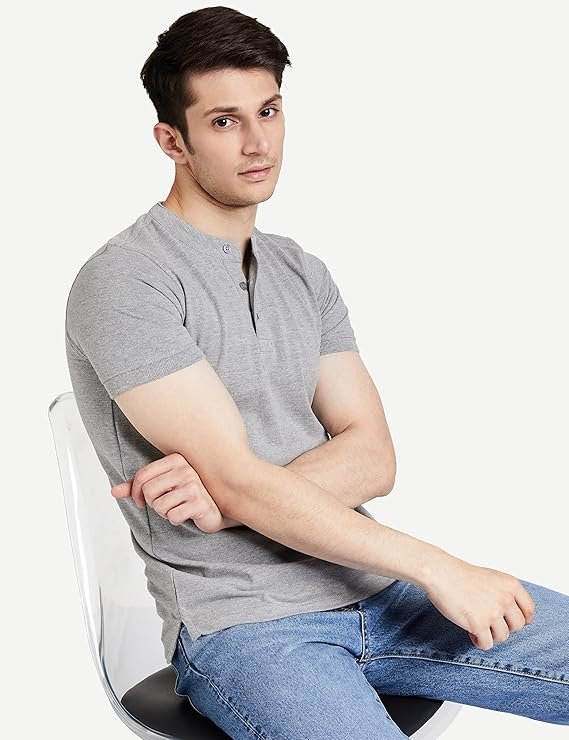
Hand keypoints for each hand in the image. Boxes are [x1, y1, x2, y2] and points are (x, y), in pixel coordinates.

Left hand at [110, 452, 242, 532]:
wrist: (218, 508)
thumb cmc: (188, 495)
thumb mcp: (163, 487)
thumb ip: (137, 488)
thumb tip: (113, 491)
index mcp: (176, 459)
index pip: (142, 476)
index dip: (134, 493)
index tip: (141, 501)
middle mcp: (186, 468)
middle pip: (148, 491)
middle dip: (153, 504)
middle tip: (164, 505)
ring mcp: (194, 485)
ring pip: (159, 506)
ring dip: (165, 513)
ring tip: (177, 509)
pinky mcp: (200, 502)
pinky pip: (173, 516)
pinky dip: (176, 520)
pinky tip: (186, 515)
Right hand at [422, 552, 535, 649]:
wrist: (440, 573)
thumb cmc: (460, 575)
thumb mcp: (491, 578)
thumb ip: (505, 593)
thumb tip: (512, 616)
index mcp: (511, 585)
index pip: (529, 610)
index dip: (523, 619)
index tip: (513, 622)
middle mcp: (505, 599)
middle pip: (517, 626)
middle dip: (504, 627)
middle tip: (489, 623)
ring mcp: (492, 612)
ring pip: (503, 637)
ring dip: (490, 634)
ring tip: (476, 625)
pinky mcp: (478, 624)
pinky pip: (486, 644)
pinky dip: (478, 641)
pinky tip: (470, 632)